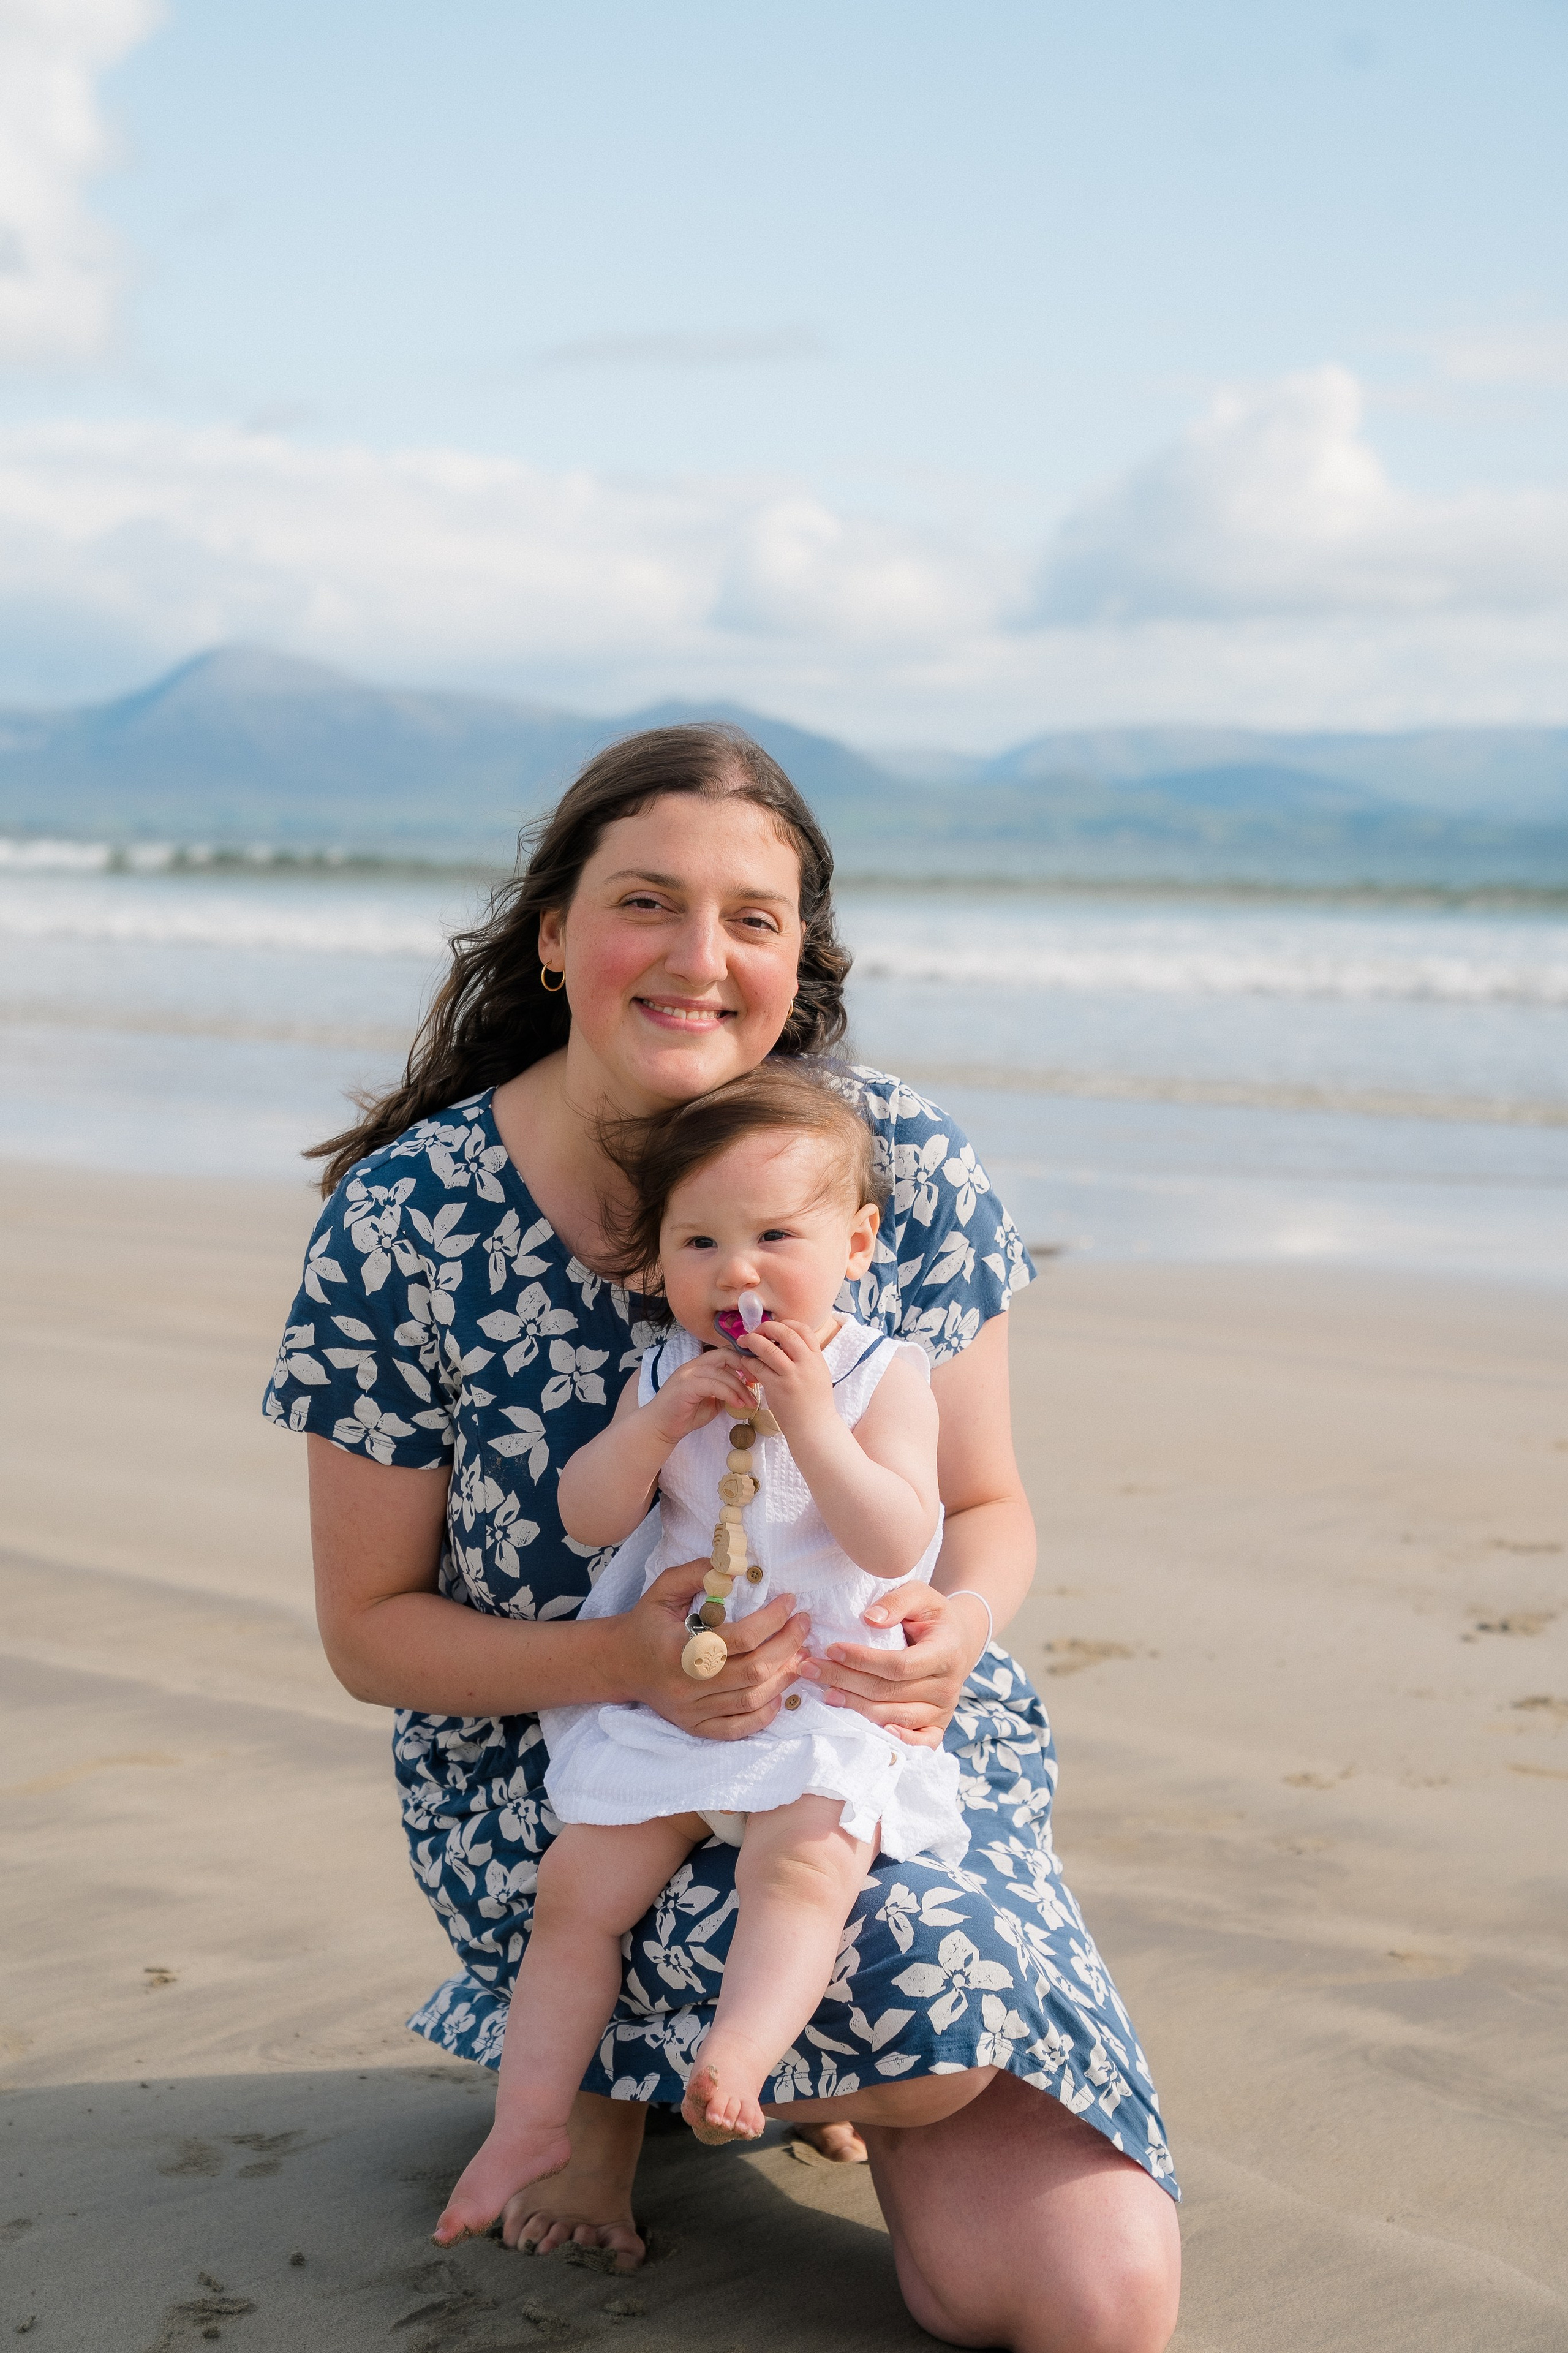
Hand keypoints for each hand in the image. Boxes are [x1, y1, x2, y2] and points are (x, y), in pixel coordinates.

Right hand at [616, 1560, 811, 1742]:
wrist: (619, 1664)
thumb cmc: (647, 1623)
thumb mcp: (663, 1589)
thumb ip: (697, 1574)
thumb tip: (733, 1567)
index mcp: (680, 1649)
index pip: (740, 1638)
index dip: (773, 1619)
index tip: (790, 1602)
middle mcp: (687, 1685)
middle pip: (753, 1670)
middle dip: (788, 1645)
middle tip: (803, 1625)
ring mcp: (691, 1711)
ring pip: (751, 1700)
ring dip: (783, 1677)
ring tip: (799, 1654)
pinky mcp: (695, 1727)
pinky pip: (737, 1729)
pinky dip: (764, 1714)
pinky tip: (779, 1693)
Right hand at [644, 1349, 765, 1447]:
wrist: (660, 1428)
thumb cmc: (684, 1415)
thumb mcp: (711, 1402)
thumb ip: (725, 1393)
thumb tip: (746, 1390)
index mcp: (700, 1366)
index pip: (726, 1353)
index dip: (744, 1361)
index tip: (756, 1377)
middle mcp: (693, 1366)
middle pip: (725, 1355)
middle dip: (745, 1367)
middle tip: (757, 1383)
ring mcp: (688, 1374)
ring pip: (721, 1372)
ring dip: (740, 1387)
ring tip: (750, 1402)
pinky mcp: (685, 1386)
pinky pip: (713, 1385)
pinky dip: (728, 1394)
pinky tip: (737, 1405)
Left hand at [732, 1318, 834, 1441]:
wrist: (815, 1428)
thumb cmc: (815, 1403)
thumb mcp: (818, 1374)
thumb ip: (805, 1357)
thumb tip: (785, 1342)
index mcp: (817, 1358)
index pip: (803, 1329)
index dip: (786, 1324)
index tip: (774, 1327)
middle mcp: (806, 1363)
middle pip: (785, 1333)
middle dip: (767, 1328)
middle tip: (756, 1331)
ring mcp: (791, 1375)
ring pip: (769, 1348)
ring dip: (753, 1341)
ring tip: (744, 1342)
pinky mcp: (777, 1387)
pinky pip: (758, 1367)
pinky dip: (749, 1361)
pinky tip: (745, 1362)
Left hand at [795, 1584, 989, 1747]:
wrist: (959, 1640)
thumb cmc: (932, 1615)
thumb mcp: (921, 1595)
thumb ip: (897, 1600)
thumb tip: (870, 1618)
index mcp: (945, 1651)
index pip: (899, 1665)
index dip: (863, 1660)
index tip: (832, 1648)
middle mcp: (947, 1686)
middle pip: (889, 1692)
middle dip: (845, 1680)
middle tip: (810, 1669)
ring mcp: (943, 1710)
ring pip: (893, 1716)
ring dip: (855, 1706)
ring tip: (825, 1693)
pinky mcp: (938, 1726)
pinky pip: (919, 1744)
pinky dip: (894, 1742)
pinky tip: (867, 1731)